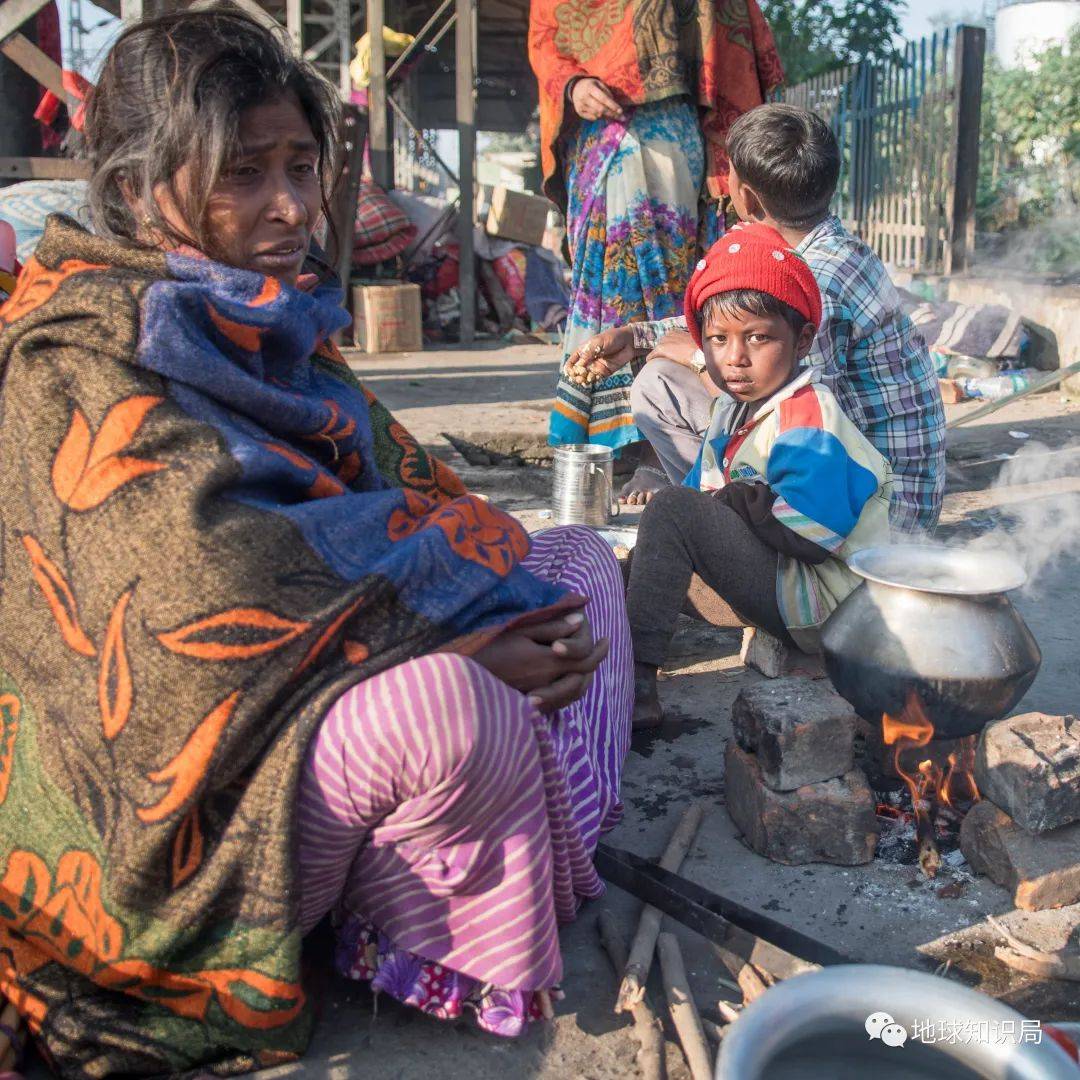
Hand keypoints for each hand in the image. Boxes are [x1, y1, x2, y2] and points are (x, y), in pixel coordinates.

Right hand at [472, 610, 609, 711]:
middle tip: (602, 647)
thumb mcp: (518, 630)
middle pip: (583, 678)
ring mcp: (537, 697)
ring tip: (588, 663)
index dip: (599, 650)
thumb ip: (550, 626)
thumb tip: (579, 619)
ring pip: (573, 693)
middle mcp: (545, 683)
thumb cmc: (487, 646)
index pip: (585, 659)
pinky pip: (559, 703)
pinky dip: (570, 690)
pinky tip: (568, 678)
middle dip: (596, 662)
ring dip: (585, 678)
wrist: (461, 678)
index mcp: (545, 663)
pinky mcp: (528, 705)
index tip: (606, 638)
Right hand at [564, 326, 635, 384]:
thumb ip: (588, 354)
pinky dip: (592, 381)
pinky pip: (595, 378)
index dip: (569, 367)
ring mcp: (596, 366)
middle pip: (578, 370)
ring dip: (583, 379)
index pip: (573, 360)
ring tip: (582, 381)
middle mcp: (588, 360)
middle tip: (575, 378)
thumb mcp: (598, 343)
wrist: (628, 342)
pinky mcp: (604, 372)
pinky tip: (590, 381)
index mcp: (584, 351)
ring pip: (586, 375)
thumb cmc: (612, 338)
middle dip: (576, 375)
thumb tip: (578, 366)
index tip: (568, 372)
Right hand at [570, 78, 624, 121]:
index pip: (603, 98)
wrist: (575, 88)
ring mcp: (581, 106)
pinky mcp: (579, 112)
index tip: (621, 111)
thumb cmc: (591, 85)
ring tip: (615, 116)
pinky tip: (604, 114)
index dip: (612, 105)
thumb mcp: (599, 83)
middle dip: (612, 114)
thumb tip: (615, 104)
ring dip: (607, 116)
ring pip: (597, 115)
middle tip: (622, 118)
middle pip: (600, 109)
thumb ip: (607, 92)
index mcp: (590, 88)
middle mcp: (584, 97)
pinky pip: (593, 118)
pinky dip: (600, 117)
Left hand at [647, 329, 722, 395]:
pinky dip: (651, 361)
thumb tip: (684, 350)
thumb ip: (684, 344)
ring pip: (655, 352)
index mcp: (675, 332)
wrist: (699, 353)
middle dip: (662, 354)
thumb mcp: (691, 343)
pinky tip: (652, 367)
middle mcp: (668, 334)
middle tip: (666, 363)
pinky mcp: (660, 348)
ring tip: (661, 366)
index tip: (670, 357)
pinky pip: (651, 356)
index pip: (666, 342)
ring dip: (658, 358)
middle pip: (660, 346)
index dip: (668, 350)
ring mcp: (663, 341)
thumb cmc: (699, 350)